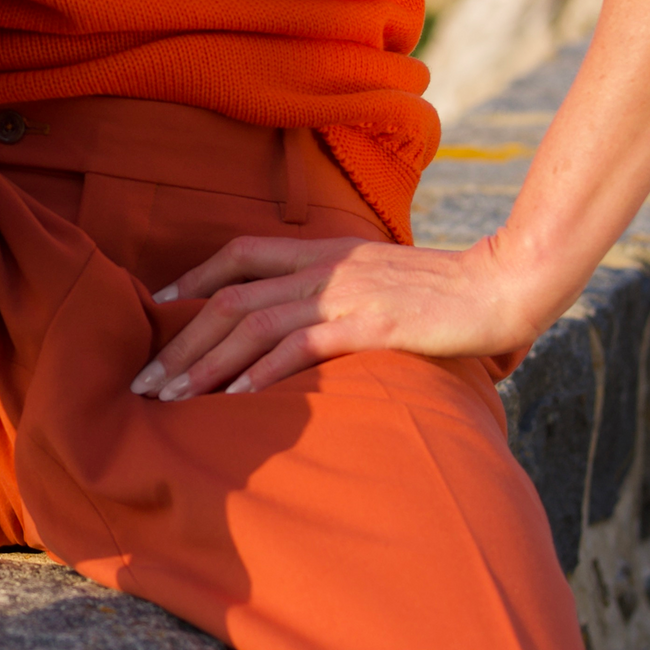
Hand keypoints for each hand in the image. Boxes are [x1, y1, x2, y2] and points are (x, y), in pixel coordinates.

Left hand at [128, 231, 564, 400]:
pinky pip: (300, 346)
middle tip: (144, 380)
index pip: (240, 254)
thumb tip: (310, 323)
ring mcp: (344, 293)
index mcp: (326, 251)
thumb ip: (341, 293)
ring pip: (252, 323)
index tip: (158, 309)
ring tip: (170, 398)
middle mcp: (325, 267)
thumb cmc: (446, 293)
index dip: (192, 277)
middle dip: (180, 340)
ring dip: (204, 363)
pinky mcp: (368, 324)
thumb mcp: (381, 281)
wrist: (504, 285)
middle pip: (230, 297)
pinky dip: (261, 372)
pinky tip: (233, 398)